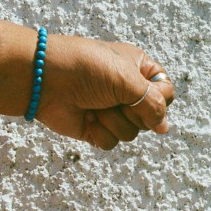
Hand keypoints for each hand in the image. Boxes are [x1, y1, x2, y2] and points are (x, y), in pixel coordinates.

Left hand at [34, 34, 173, 149]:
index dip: (159, 98)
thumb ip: (154, 104)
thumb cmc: (86, 68)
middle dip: (133, 111)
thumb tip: (164, 128)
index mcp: (138, 70)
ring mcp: (111, 111)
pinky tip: (86, 117)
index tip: (143, 93)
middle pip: (151, 117)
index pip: (166, 92)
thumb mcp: (128, 80)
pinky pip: (111, 142)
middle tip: (113, 98)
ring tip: (95, 105)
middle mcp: (126, 91)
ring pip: (132, 133)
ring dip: (114, 120)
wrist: (44, 79)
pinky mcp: (95, 128)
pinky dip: (100, 131)